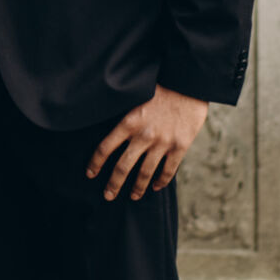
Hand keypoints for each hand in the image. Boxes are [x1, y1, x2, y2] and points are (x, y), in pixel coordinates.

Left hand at [86, 86, 208, 200]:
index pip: (105, 148)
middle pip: (123, 167)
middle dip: (113, 184)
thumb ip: (125, 116)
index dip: (95, 163)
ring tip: (133, 196)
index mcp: (129, 122)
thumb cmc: (160, 86)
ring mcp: (162, 143)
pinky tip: (155, 186)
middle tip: (108, 196)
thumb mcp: (135, 97)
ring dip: (138, 188)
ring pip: (145, 173)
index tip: (90, 174)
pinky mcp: (180, 146)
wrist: (189, 83)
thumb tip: (110, 130)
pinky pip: (168, 170)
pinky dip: (161, 181)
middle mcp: (143, 135)